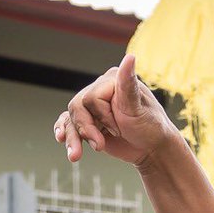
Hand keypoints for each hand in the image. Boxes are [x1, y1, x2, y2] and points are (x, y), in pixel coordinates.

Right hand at [54, 54, 174, 168]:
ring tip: (75, 156)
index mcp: (112, 80)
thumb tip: (130, 57)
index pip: (91, 98)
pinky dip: (64, 131)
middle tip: (100, 145)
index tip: (118, 129)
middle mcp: (100, 90)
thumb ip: (128, 84)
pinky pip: (69, 123)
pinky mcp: (90, 121)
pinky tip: (61, 139)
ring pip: (72, 118)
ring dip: (72, 137)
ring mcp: (94, 107)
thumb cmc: (150, 127)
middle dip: (86, 129)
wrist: (152, 149)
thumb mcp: (138, 108)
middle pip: (77, 107)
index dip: (101, 117)